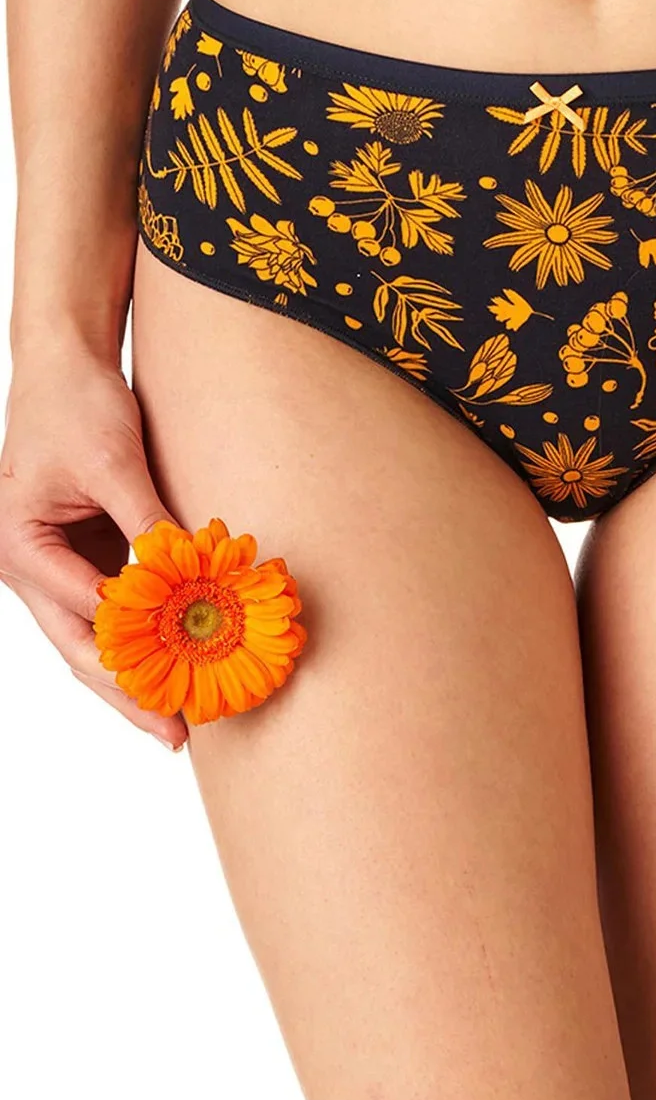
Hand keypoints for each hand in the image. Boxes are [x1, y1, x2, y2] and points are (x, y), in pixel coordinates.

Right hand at [0, 348, 186, 749]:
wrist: (67, 366)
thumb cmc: (78, 406)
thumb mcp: (116, 464)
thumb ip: (149, 525)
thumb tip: (192, 579)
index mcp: (19, 546)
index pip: (84, 610)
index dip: (136, 646)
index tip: (184, 673)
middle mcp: (29, 567)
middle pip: (82, 647)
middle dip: (129, 692)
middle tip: (177, 733)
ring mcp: (56, 569)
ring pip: (95, 639)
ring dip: (137, 677)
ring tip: (180, 718)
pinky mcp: (86, 559)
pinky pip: (114, 612)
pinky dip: (145, 639)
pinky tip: (181, 667)